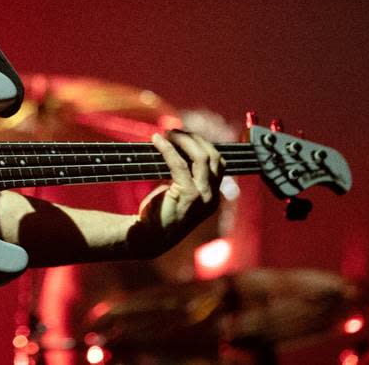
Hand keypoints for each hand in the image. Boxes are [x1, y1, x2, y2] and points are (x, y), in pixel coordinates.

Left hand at [134, 130, 223, 255]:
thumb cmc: (162, 212)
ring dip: (183, 140)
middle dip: (194, 139)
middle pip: (213, 156)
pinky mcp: (188, 196)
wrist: (149, 237)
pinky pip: (179, 164)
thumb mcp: (181, 192)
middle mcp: (213, 196)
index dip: (202, 144)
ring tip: (167, 133)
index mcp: (213, 195)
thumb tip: (180, 144)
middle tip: (174, 131)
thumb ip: (187, 174)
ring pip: (201, 157)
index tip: (184, 135)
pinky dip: (168, 148)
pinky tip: (157, 140)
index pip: (218, 162)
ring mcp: (203, 197)